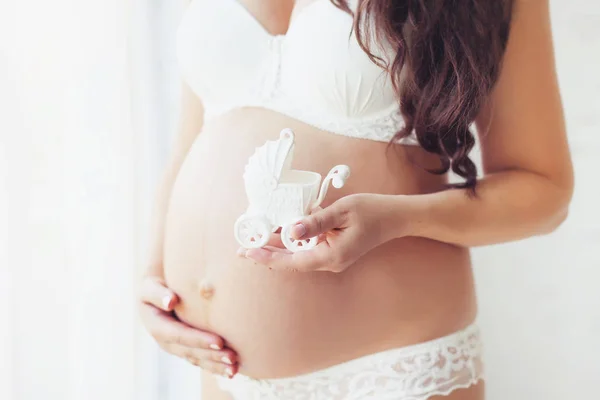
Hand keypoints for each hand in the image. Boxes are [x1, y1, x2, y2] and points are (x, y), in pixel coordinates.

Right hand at [138, 275, 237, 378]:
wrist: (153, 294)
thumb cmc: (153, 287)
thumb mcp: (149, 288)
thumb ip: (157, 294)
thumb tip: (171, 301)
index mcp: (157, 327)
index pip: (180, 335)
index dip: (199, 340)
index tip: (219, 341)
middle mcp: (166, 342)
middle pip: (191, 351)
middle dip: (212, 356)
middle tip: (232, 357)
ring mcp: (177, 348)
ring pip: (197, 360)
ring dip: (216, 365)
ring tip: (234, 369)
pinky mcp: (186, 349)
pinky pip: (201, 360)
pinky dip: (215, 366)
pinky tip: (231, 371)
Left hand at [240, 193, 400, 272]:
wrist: (395, 217)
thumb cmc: (372, 211)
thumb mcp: (341, 211)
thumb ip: (315, 222)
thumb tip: (291, 230)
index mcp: (331, 256)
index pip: (292, 261)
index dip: (268, 257)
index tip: (248, 253)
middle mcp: (329, 262)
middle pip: (291, 261)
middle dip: (267, 254)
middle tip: (241, 248)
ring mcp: (332, 258)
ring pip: (298, 255)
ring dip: (277, 248)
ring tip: (254, 239)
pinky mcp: (333, 251)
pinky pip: (308, 249)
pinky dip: (292, 242)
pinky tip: (279, 233)